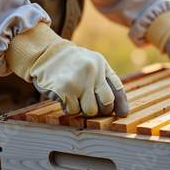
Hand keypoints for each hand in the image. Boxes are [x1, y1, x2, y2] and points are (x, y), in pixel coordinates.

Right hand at [6, 23, 128, 116]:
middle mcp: (92, 72)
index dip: (120, 104)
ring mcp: (78, 81)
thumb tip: (124, 113)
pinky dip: (69, 108)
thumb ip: (108, 83)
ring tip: (76, 98)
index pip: (117, 89)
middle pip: (106, 104)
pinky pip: (73, 111)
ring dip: (83, 109)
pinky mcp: (63, 90)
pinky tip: (65, 97)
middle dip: (101, 109)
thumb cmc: (73, 65)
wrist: (46, 55)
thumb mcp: (94, 65)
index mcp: (101, 65)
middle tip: (91, 103)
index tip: (122, 114)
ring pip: (90, 111)